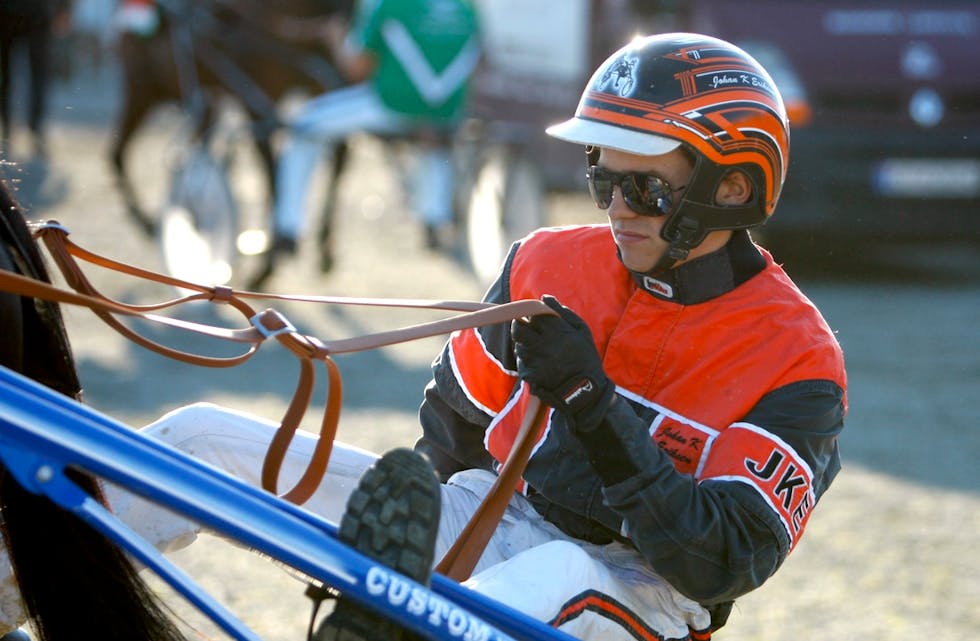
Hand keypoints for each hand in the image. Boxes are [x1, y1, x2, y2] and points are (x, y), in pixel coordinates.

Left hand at [511, 296, 613, 431]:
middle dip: (518, 326)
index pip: (534, 314)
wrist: (585, 392)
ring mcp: (537, 360)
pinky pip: (522, 363)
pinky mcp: (532, 375)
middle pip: (519, 328)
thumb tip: (545, 298)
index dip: (531, 314)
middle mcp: (545, 344)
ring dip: (523, 345)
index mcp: (558, 330)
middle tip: (524, 328)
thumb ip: (564, 312)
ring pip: (518, 346)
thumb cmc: (586, 358)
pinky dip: (527, 362)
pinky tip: (539, 365)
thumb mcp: (582, 332)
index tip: (533, 317)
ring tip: (536, 350)